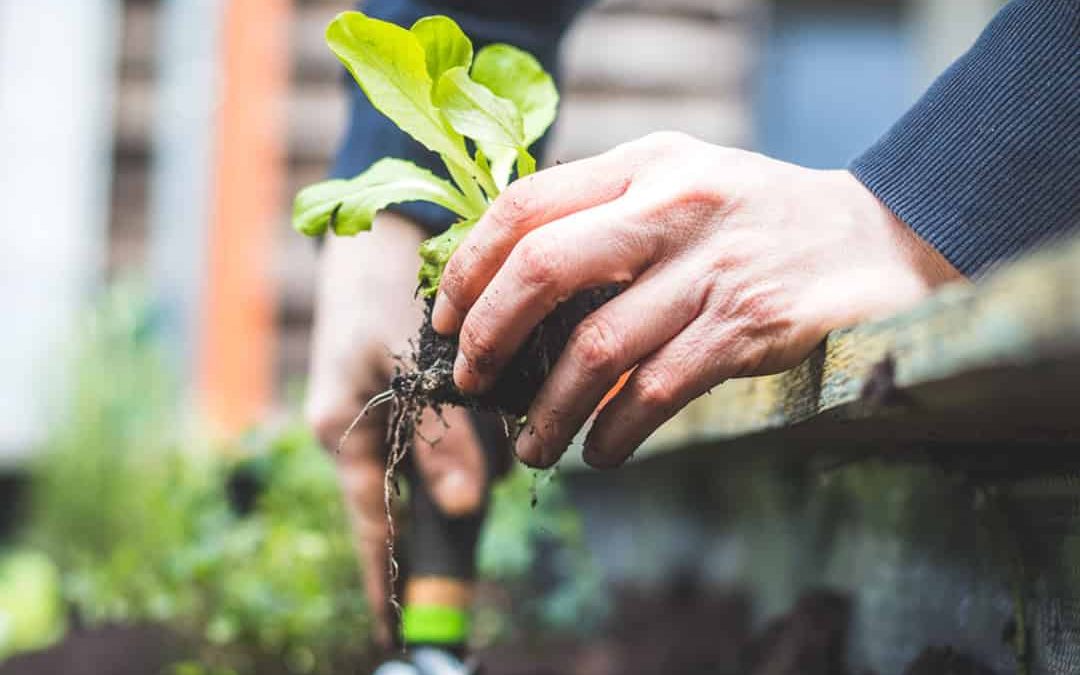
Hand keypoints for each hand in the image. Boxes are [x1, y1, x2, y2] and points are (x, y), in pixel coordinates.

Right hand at [306, 213, 486, 646]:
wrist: (385, 230)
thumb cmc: (376, 291)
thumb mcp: (399, 364)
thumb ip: (435, 434)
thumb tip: (468, 505)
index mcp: (345, 431)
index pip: (371, 521)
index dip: (385, 574)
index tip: (396, 628)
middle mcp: (373, 430)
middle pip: (424, 493)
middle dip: (459, 486)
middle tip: (486, 462)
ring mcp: (403, 412)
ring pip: (456, 459)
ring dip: (482, 446)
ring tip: (494, 407)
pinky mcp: (432, 389)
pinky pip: (467, 424)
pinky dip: (486, 418)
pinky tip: (502, 391)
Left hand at [431, 132, 961, 468]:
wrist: (875, 239)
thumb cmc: (755, 219)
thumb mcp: (680, 182)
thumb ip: (605, 212)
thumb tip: (508, 287)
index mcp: (644, 162)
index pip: (525, 205)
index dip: (470, 268)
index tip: (445, 320)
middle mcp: (673, 204)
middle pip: (544, 269)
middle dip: (489, 336)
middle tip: (472, 382)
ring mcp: (712, 266)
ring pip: (596, 348)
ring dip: (547, 409)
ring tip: (530, 446)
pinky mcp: (748, 326)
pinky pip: (655, 391)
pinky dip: (614, 432)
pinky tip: (600, 452)